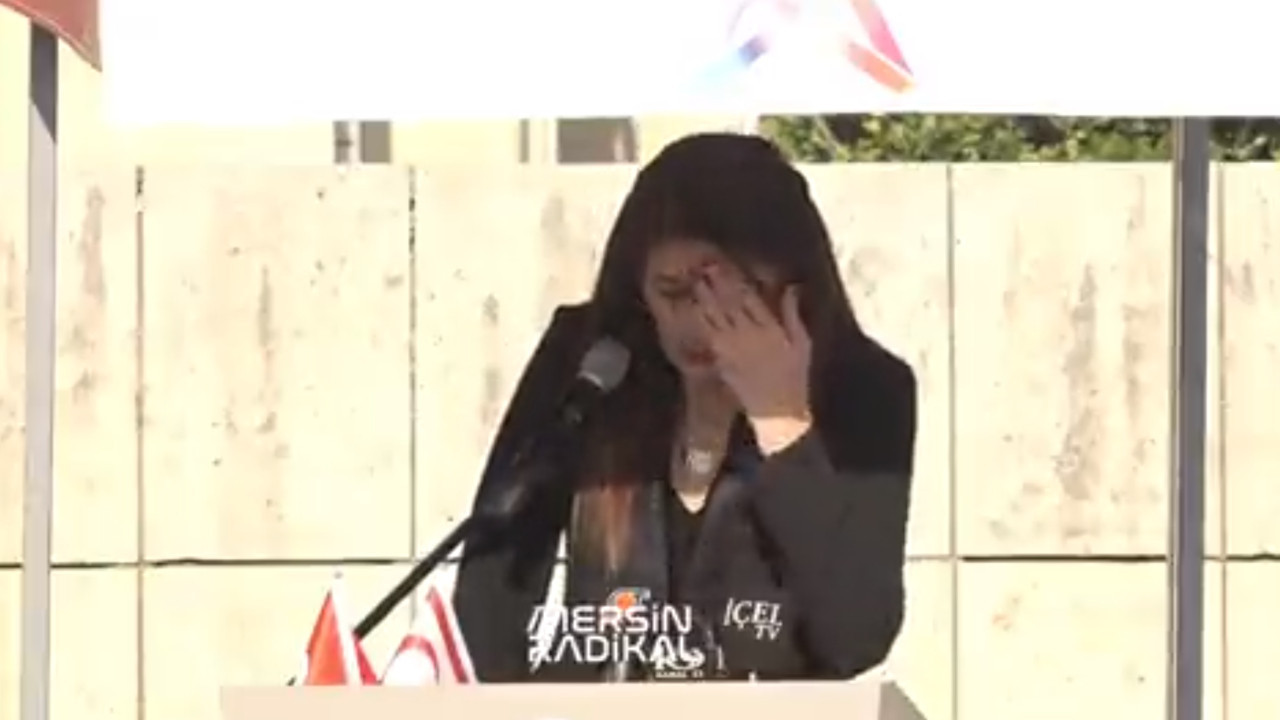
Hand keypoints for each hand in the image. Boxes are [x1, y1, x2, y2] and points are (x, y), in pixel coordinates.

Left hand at [694, 266, 812, 453]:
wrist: (777, 410)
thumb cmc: (794, 376)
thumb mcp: (802, 343)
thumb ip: (793, 314)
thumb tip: (791, 287)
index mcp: (771, 328)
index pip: (750, 298)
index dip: (736, 281)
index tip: (726, 266)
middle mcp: (749, 334)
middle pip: (729, 303)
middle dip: (717, 284)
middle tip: (705, 267)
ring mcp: (732, 347)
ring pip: (716, 316)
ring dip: (705, 298)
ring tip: (696, 282)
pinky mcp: (721, 359)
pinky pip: (709, 334)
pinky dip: (701, 319)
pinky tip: (694, 308)